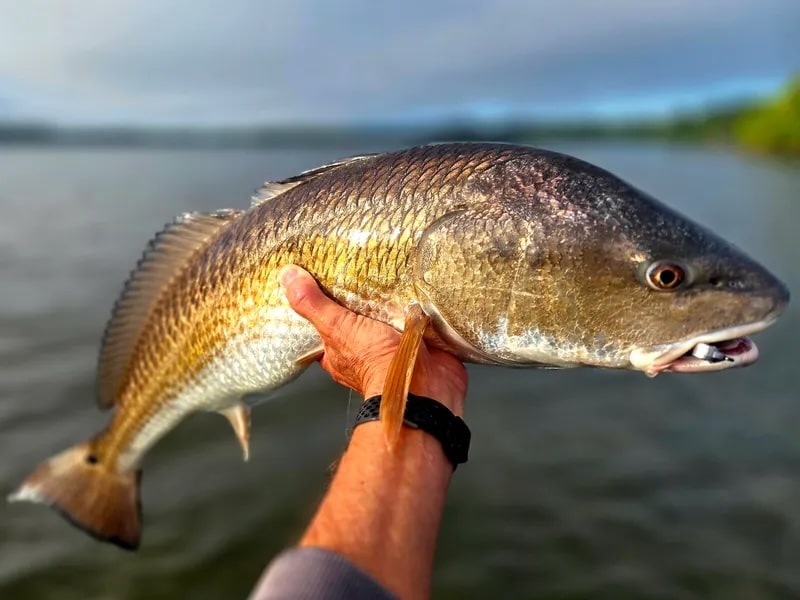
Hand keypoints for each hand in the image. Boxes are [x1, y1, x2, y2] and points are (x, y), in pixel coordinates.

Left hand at [279, 265, 467, 413]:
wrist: (422, 382)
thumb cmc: (376, 363)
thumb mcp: (337, 328)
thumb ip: (313, 304)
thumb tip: (287, 277)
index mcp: (339, 353)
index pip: (324, 328)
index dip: (323, 308)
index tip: (323, 281)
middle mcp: (365, 351)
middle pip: (357, 319)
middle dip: (361, 299)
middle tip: (360, 268)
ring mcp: (395, 347)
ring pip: (389, 316)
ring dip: (393, 299)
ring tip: (390, 268)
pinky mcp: (421, 340)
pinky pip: (419, 317)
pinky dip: (419, 304)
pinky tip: (416, 284)